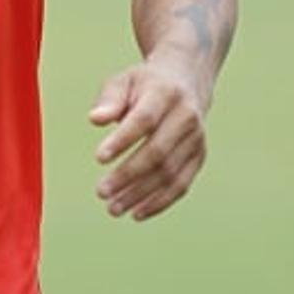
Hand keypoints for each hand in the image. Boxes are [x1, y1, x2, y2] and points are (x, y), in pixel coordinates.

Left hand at [88, 61, 208, 220]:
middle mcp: (187, 117)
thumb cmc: (143, 84)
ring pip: (170, 173)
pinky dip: (160, 202)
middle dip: (128, 175)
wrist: (185, 82)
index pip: (144, 120)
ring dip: (141, 194)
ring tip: (113, 208)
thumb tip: (95, 119)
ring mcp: (197, 139)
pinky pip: (181, 184)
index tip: (98, 159)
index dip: (122, 140)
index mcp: (165, 94)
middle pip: (158, 152)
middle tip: (101, 192)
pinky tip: (136, 213)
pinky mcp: (199, 157)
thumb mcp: (122, 81)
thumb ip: (108, 100)